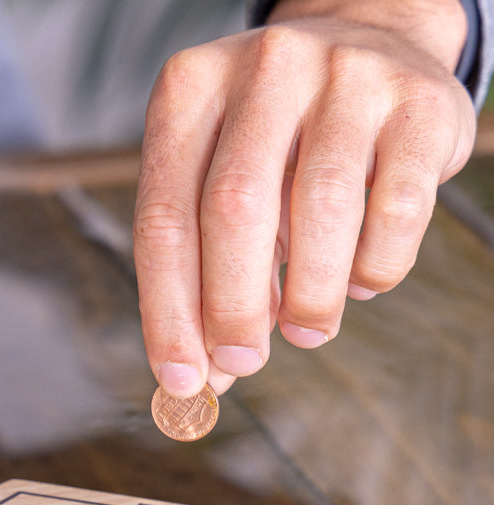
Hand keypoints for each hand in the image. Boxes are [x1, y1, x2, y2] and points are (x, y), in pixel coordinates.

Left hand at [133, 0, 475, 395]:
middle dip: (233, 309)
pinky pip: (394, 212)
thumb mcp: (219, 188)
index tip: (182, 378)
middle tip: (242, 363)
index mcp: (190, 93)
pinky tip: (358, 283)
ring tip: (306, 331)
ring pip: (319, 212)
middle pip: (234, 212)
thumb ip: (202, 277)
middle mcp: (263, 69)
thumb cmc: (276, 146)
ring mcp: (344, 77)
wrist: (372, 44)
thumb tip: (204, 381)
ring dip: (309, 298)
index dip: (168, 312)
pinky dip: (373, 270)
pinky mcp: (418, 103)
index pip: (163, 221)